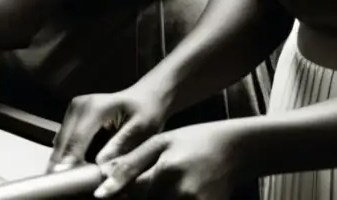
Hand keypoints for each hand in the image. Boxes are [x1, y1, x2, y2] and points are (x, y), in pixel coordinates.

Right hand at [49, 84, 169, 172]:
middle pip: (64, 142)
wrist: (145, 97)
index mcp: (94, 107)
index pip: (77, 139)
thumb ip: (120, 146)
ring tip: (75, 181)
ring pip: (61, 143)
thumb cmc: (147, 112)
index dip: (70, 161)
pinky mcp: (72, 117)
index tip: (67, 182)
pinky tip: (78, 168)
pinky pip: (65, 141)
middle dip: (65, 164)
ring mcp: (73, 110)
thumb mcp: (141, 129)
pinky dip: (68, 156)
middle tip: (71, 187)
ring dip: (65, 161)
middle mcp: (78, 106)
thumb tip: (100, 166)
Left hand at [92, 122, 247, 198]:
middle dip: (136, 197)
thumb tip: (101, 188)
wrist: (236, 149)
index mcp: (166, 170)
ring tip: (160, 183)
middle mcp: (182, 192)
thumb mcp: (159, 143)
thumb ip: (129, 164)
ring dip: (153, 198)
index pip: (130, 194)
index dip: (117, 194)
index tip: (106, 193)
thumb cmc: (192, 141)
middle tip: (149, 179)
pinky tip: (172, 190)